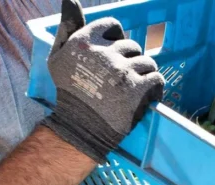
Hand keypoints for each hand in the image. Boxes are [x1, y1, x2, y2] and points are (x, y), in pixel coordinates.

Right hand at [41, 0, 165, 162]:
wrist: (78, 127)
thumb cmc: (68, 91)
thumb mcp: (58, 56)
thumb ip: (67, 26)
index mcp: (84, 41)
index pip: (113, 26)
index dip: (116, 41)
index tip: (112, 57)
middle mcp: (103, 53)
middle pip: (132, 46)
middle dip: (130, 61)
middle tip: (121, 79)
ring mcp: (121, 71)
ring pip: (147, 62)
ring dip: (143, 75)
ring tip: (134, 89)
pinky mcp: (136, 89)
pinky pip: (157, 79)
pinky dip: (155, 89)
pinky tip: (147, 97)